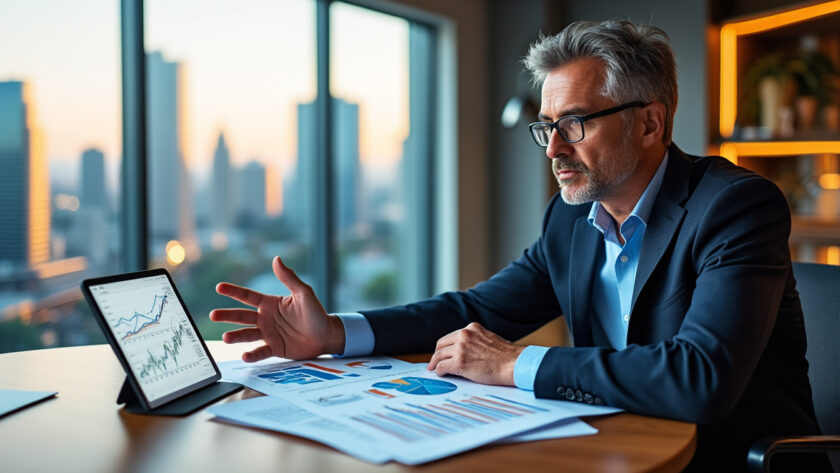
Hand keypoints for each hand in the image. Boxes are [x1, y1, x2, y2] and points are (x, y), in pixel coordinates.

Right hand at [209, 256, 344, 361]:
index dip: (233, 291)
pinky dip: (252, 354)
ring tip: (226, 337)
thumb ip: (289, 278)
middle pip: (241, 316)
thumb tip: (277, 259)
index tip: (219, 287)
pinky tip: (245, 355)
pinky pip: (260, 352)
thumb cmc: (316, 313)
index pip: (247, 296)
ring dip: (236, 336)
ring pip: (247, 335)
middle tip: (213, 315)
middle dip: (227, 316)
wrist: (326, 335)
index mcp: (270, 304)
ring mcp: (268, 334)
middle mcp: (265, 319)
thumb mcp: (304, 293)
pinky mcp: (274, 349)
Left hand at [426, 322, 523, 385]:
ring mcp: (461, 348)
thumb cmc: (506, 356)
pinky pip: (442, 366)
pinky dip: (439, 371)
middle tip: (434, 362)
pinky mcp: (459, 362)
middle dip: (437, 354)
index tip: (442, 352)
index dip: (445, 346)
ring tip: (434, 369)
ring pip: (439, 355)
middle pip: (441, 344)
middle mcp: (464, 335)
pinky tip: (441, 374)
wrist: (513, 364)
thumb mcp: (490, 338)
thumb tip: (468, 350)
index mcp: (472, 328)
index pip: (451, 336)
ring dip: (435, 363)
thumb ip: (476, 341)